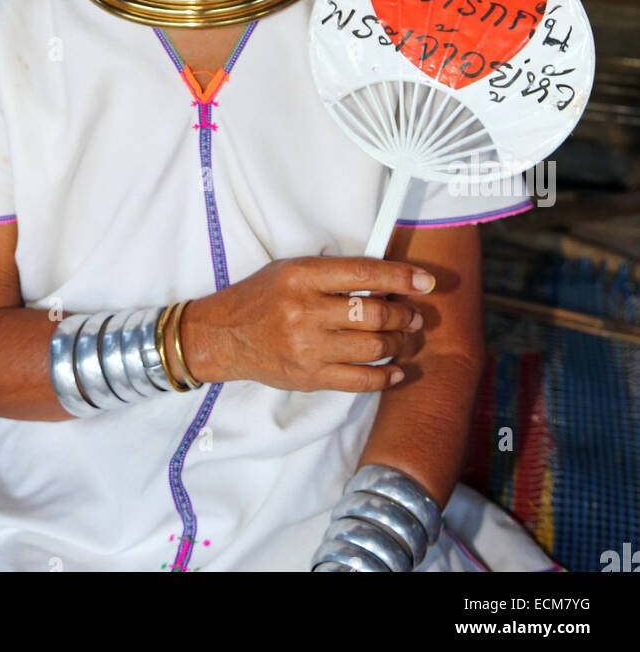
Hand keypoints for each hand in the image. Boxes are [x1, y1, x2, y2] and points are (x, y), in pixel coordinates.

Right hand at [179, 256, 431, 392]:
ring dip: (398, 343)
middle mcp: (305, 311)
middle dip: (404, 314)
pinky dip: (385, 376)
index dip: (400, 277)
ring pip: (372, 347)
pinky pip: (360, 380)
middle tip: (414, 315)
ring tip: (404, 338)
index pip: (363, 274)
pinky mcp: (309, 378)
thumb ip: (333, 275)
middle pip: (373, 313)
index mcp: (301, 276)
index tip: (426, 281)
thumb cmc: (262, 296)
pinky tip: (396, 370)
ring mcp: (307, 348)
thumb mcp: (292, 270)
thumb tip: (386, 282)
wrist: (224, 336)